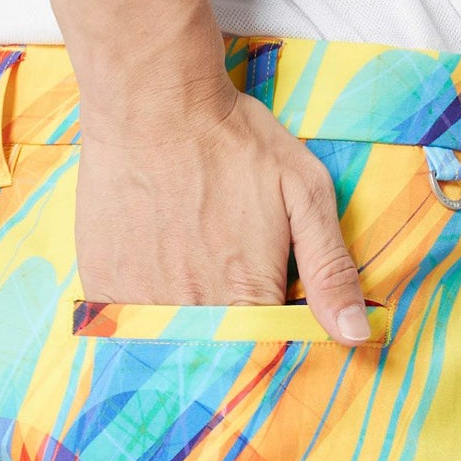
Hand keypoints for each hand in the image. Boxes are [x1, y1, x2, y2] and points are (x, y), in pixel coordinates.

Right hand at [75, 79, 371, 345]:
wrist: (152, 103)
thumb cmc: (233, 144)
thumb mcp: (305, 195)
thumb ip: (330, 269)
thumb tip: (357, 334)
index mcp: (248, 298)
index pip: (266, 353)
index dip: (270, 342)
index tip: (267, 319)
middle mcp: (195, 312)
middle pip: (216, 357)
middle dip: (226, 341)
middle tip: (222, 290)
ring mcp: (143, 302)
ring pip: (168, 346)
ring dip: (181, 330)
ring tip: (186, 279)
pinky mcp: (104, 285)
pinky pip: (123, 325)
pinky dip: (139, 315)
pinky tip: (150, 278)